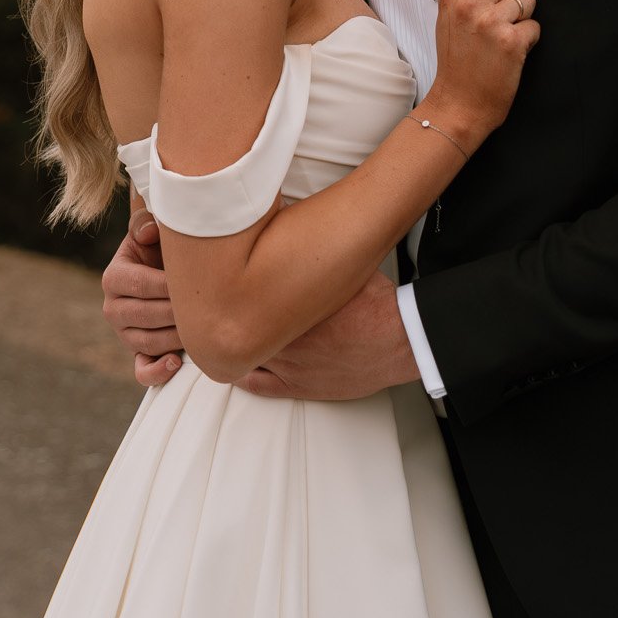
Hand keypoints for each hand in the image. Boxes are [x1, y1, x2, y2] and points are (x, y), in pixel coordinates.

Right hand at [101, 198, 184, 387]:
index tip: (195, 281)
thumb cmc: (166, 249)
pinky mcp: (138, 354)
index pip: (138, 284)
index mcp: (114, 277)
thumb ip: (146, 224)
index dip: (167, 284)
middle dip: (176, 311)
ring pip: (148, 342)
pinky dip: (158, 372)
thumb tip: (149, 232)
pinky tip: (177, 362)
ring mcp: (125, 334)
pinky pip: (143, 371)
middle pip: (144, 315)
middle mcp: (113, 308)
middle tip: (207, 305)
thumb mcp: (154, 231)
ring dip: (177, 335)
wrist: (170, 271)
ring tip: (203, 327)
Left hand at [235, 271, 419, 400]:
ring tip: (225, 332)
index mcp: (285, 303)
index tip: (222, 279)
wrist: (398, 340)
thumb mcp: (338, 266)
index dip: (226, 287)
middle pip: (237, 324)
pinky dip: (241, 373)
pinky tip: (235, 364)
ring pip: (241, 353)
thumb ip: (309, 255)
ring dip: (233, 342)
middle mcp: (279, 335)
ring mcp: (286, 364)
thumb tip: (295, 231)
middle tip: (218, 304)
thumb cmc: (374, 304)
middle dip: (227, 313)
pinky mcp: (297, 386)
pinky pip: (256, 384)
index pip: (239, 295)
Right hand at [427, 0, 539, 147]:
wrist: (458, 104)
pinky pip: (535, 25)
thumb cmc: (456, 60)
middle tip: (499, 20)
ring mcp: (491, 22)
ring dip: (522, 18)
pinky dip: (528, 39)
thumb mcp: (449, 16)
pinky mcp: (511, 42)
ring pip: (528, 0)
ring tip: (502, 36)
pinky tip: (510, 52)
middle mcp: (470, 3)